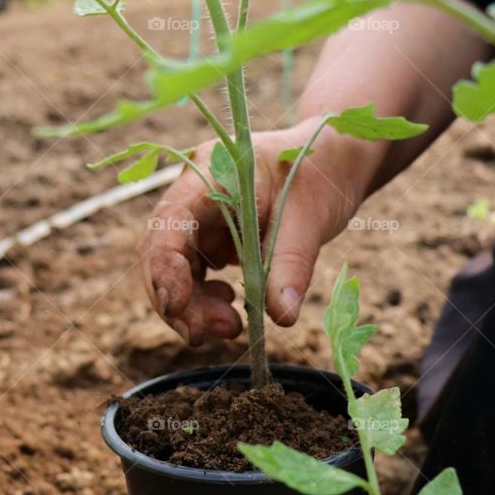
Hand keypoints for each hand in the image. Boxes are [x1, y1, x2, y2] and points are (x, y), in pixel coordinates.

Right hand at [141, 119, 369, 343]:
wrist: (333, 159)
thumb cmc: (322, 172)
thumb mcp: (312, 217)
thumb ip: (292, 264)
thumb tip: (281, 316)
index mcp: (210, 173)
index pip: (169, 222)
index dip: (165, 266)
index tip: (177, 307)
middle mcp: (194, 195)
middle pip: (161, 252)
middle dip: (176, 299)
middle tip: (204, 335)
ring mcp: (200, 218)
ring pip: (175, 270)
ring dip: (192, 307)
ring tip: (231, 328)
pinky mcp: (212, 238)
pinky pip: (194, 275)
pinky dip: (206, 301)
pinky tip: (232, 310)